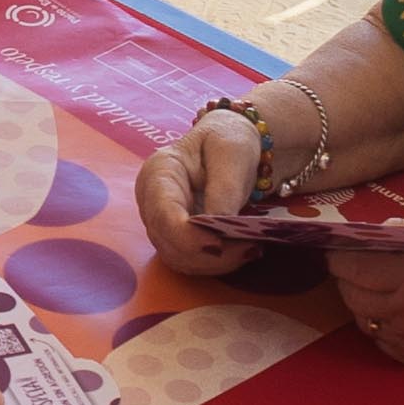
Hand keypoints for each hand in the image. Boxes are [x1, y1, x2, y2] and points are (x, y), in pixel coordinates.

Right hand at [137, 109, 262, 275]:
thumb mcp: (232, 153)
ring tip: (251, 249)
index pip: (164, 215)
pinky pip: (191, 261)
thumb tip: (217, 231)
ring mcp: (161, 223)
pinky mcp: (176, 238)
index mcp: (159, 173)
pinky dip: (217, 264)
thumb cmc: (228, 140)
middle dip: (209, 255)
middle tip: (251, 248)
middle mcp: (152, 203)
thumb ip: (224, 190)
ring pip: (179, 259)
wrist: (230, 144)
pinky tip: (242, 252)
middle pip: (169, 243)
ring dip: (215, 263)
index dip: (188, 237)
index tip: (220, 245)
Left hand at [332, 226, 403, 374]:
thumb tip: (373, 231)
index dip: (341, 253)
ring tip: (374, 285)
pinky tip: (394, 308)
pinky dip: (380, 322)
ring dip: (361, 300)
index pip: (354, 264)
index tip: (339, 246)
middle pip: (351, 293)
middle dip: (347, 276)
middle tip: (354, 264)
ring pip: (362, 318)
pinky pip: (380, 339)